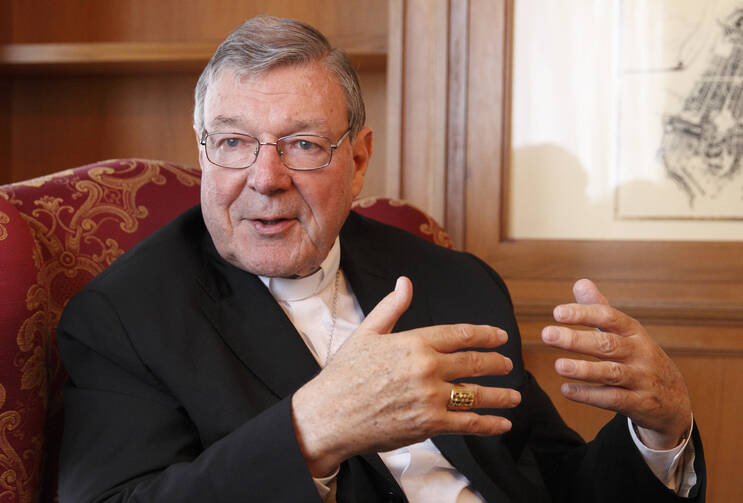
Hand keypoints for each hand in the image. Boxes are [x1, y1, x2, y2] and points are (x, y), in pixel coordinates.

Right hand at [292, 276, 520, 475]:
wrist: (329, 415)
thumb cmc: (344, 374)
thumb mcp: (366, 333)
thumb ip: (391, 307)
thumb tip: (405, 282)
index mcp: (414, 342)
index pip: (460, 334)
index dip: (485, 335)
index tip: (499, 337)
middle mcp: (427, 367)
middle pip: (474, 363)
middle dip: (496, 364)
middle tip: (509, 365)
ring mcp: (430, 397)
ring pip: (476, 394)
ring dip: (500, 395)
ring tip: (514, 396)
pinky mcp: (429, 425)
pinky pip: (468, 423)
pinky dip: (489, 424)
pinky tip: (502, 423)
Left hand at [541, 279, 691, 449]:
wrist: (674, 400)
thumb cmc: (639, 358)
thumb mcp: (625, 333)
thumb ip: (600, 310)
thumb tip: (580, 282)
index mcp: (634, 332)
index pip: (609, 317)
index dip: (584, 314)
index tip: (557, 312)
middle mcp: (640, 353)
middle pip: (608, 344)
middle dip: (576, 339)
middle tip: (547, 334)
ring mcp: (642, 379)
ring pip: (611, 373)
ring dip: (583, 369)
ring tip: (558, 366)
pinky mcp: (640, 404)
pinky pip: (613, 399)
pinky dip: (589, 395)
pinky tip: (566, 390)